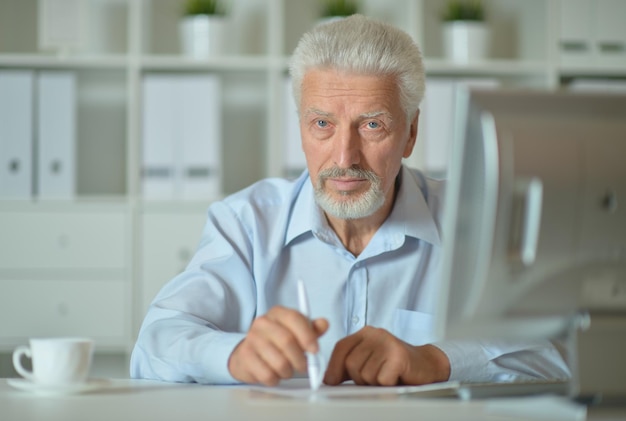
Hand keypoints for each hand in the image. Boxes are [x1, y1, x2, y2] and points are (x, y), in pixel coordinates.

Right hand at [228, 305, 328, 385]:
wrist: (249, 353)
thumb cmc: (277, 341)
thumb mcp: (296, 332)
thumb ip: (312, 329)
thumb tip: (324, 324)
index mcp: (278, 313)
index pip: (294, 318)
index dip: (308, 336)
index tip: (315, 350)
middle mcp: (262, 322)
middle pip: (287, 341)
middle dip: (300, 359)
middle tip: (304, 367)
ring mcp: (251, 339)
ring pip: (279, 362)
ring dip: (289, 371)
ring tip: (288, 370)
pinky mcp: (245, 357)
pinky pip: (267, 374)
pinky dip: (276, 379)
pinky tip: (275, 374)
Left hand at [323, 326, 449, 385]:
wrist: (426, 365)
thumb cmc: (396, 365)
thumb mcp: (369, 361)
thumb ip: (348, 365)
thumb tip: (328, 378)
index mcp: (365, 333)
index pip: (341, 348)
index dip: (333, 367)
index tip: (330, 381)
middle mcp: (375, 333)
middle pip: (350, 363)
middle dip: (359, 378)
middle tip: (374, 377)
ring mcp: (387, 343)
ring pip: (365, 374)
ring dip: (374, 382)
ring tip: (386, 375)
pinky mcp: (398, 356)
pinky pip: (381, 379)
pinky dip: (387, 384)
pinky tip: (395, 377)